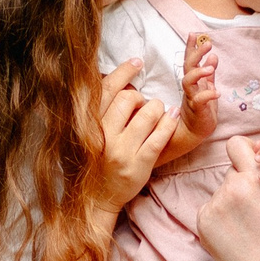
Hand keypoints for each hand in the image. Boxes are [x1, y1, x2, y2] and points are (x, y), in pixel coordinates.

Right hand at [92, 60, 175, 215]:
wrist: (94, 198)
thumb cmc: (91, 162)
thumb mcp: (86, 134)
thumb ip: (96, 111)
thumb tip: (115, 81)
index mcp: (89, 126)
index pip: (107, 89)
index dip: (123, 71)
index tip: (136, 62)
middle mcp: (103, 136)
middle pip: (128, 97)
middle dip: (141, 96)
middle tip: (143, 104)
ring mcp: (122, 151)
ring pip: (149, 113)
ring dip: (158, 108)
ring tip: (159, 113)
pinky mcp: (139, 164)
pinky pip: (160, 136)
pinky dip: (169, 123)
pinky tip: (173, 117)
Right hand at [179, 33, 219, 142]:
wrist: (194, 132)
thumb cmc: (200, 109)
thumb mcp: (207, 87)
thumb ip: (209, 72)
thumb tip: (213, 55)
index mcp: (193, 80)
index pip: (190, 60)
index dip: (191, 47)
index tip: (194, 34)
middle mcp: (190, 87)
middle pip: (188, 67)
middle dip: (196, 54)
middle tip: (207, 44)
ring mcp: (191, 98)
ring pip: (189, 82)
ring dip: (199, 72)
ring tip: (210, 67)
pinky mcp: (196, 110)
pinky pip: (200, 101)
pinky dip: (208, 95)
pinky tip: (217, 92)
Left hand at [197, 134, 259, 260]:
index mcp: (253, 177)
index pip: (237, 145)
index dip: (247, 151)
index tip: (255, 164)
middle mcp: (229, 189)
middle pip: (232, 172)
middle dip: (246, 182)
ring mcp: (213, 207)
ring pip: (222, 192)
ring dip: (235, 201)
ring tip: (252, 223)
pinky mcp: (203, 224)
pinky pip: (212, 210)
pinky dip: (223, 218)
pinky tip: (240, 233)